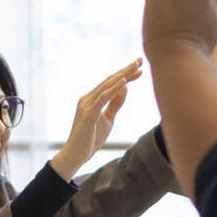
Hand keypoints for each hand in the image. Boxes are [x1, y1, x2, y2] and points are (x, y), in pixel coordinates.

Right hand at [50, 58, 143, 178]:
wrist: (76, 156)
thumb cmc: (90, 139)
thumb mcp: (107, 120)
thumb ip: (115, 104)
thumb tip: (125, 88)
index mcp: (91, 99)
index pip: (110, 83)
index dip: (125, 75)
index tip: (140, 69)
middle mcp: (87, 98)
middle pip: (109, 81)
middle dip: (126, 70)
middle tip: (140, 60)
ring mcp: (86, 105)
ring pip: (106, 86)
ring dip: (123, 75)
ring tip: (135, 67)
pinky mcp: (88, 114)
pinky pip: (102, 98)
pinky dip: (113, 89)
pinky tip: (124, 81)